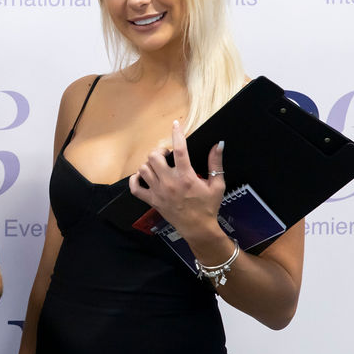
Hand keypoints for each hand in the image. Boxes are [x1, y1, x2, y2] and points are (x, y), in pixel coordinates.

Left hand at [128, 120, 225, 242]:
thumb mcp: (217, 185)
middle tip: (167, 154)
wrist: (198, 229)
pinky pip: (135, 188)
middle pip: (154, 157)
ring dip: (149, 163)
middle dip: (159, 151)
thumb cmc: (208, 206)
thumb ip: (216, 164)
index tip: (175, 124)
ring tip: (158, 165)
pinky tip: (143, 176)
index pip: (180, 150)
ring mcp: (158, 192)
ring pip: (144, 169)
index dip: (177, 134)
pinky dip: (135, 179)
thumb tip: (218, 145)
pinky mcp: (152, 201)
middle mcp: (170, 183)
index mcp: (187, 177)